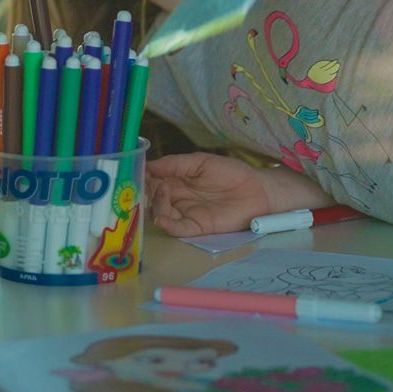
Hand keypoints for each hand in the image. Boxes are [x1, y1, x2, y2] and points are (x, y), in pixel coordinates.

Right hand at [146, 152, 276, 236]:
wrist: (258, 190)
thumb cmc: (232, 173)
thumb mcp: (201, 162)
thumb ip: (175, 164)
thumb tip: (148, 165)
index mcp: (176, 181)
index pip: (151, 181)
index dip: (142, 178)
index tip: (134, 174)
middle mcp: (177, 198)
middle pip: (151, 199)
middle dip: (144, 194)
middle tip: (144, 187)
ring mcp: (186, 213)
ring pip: (160, 214)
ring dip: (155, 205)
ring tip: (161, 193)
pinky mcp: (197, 227)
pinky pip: (177, 229)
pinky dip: (166, 225)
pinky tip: (161, 218)